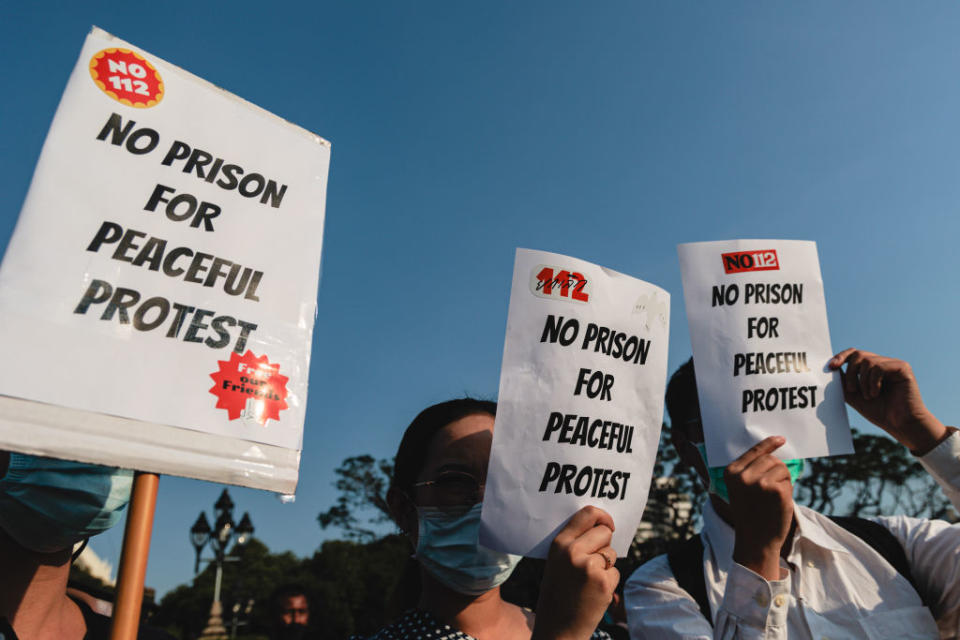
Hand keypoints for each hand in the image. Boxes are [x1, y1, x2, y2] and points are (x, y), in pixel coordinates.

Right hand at [533, 506, 618, 639]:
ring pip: (611, 554)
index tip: (608, 523)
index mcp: (559, 544)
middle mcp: (573, 552)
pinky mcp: (603, 583)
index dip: (603, 516)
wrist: (558, 628)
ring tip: (588, 582)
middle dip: (605, 544)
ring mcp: (589, 567)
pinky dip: (609, 582)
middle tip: (594, 561)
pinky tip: (594, 593)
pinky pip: (615, 573)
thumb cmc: (558, 594)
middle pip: (604, 532)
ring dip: (606, 566)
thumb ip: (574, 544)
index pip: (587, 514)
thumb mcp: (557, 563)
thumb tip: (601, 527)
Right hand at [726, 436, 792, 580]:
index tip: (780, 439)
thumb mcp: (740, 489)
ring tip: (773, 498)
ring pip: (781, 467)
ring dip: (783, 480)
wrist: (756, 540)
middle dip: (776, 470)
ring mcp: (760, 482)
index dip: (768, 444)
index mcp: (731, 473)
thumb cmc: (751, 514)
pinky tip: (779, 502)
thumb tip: (772, 454)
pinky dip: (788, 489)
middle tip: (772, 490)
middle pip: (770, 459)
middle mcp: (743, 475)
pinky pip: (788, 480)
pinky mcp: (776, 490)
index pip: (754, 451)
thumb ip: (749, 471)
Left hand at [830, 349, 946, 453]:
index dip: (841, 357)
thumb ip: (843, 382)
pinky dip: (873, 382)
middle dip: (850, 372)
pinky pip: (879, 367)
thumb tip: (831, 367)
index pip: (854, 354)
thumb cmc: (879, 412)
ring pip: (868, 361)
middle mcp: (883, 364)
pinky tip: (876, 393)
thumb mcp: (853, 395)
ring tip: (869, 396)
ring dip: (863, 381)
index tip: (831, 367)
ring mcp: (893, 365)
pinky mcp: (903, 368)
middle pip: (859, 355)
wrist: (900, 424)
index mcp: (872, 369)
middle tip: (852, 390)